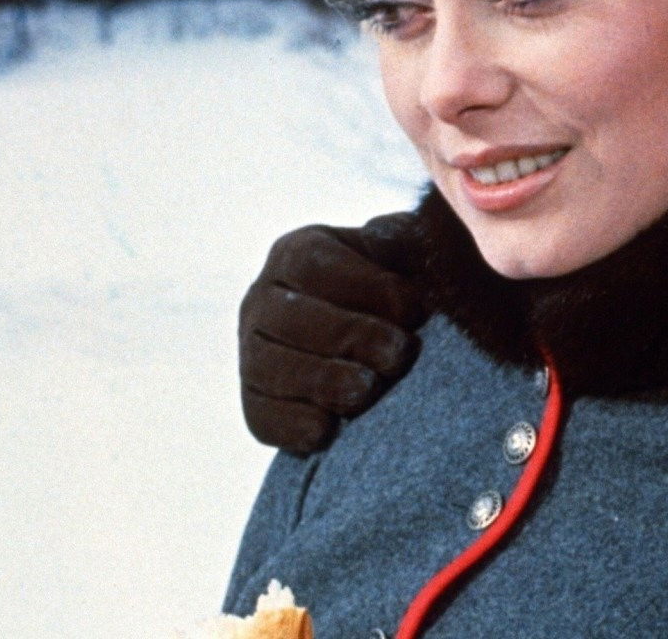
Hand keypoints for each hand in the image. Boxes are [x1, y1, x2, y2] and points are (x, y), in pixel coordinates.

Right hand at [238, 214, 428, 452]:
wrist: (383, 352)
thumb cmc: (400, 293)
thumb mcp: (405, 258)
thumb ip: (402, 242)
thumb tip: (384, 236)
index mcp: (297, 253)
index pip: (315, 264)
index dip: (366, 286)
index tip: (416, 310)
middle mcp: (262, 299)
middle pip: (290, 316)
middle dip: (349, 336)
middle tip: (400, 354)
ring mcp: (251, 351)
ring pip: (270, 367)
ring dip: (322, 381)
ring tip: (367, 391)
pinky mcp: (255, 402)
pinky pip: (261, 415)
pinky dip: (292, 425)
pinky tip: (330, 430)